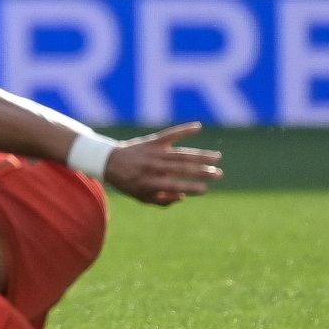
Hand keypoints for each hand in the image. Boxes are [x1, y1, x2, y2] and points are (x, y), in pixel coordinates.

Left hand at [105, 123, 222, 205]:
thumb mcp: (142, 198)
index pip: (173, 186)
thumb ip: (162, 201)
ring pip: (181, 153)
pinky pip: (170, 134)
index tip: (205, 189)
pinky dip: (184, 130)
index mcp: (149, 183)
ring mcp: (153, 152)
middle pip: (181, 169)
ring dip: (200, 155)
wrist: (109, 161)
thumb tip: (183, 196)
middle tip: (219, 174)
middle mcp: (152, 167)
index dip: (190, 188)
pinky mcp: (153, 141)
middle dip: (202, 172)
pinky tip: (198, 127)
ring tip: (217, 157)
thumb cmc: (129, 183)